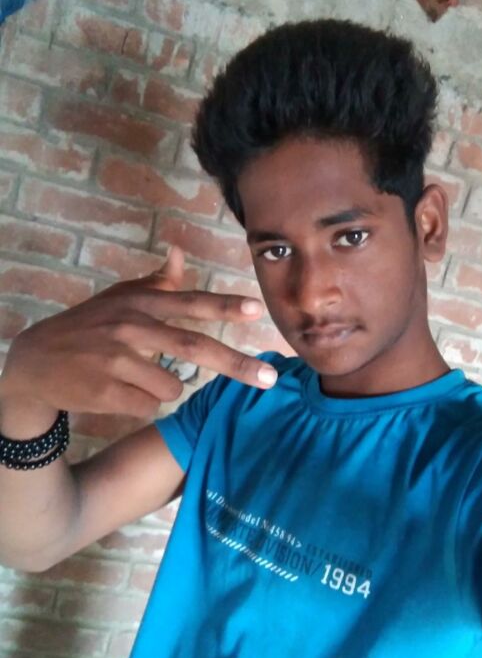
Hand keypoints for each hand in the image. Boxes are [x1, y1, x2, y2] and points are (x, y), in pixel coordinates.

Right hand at [0, 246, 277, 417]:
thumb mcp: (118, 299)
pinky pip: (149, 406)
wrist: (36, 363)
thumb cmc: (87, 328)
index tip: (256, 309)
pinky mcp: (105, 389)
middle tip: (270, 380)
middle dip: (236, 364)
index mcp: (139, 304)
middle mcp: (130, 326)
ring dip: (165, 388)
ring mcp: (116, 358)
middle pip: (193, 346)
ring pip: (172, 385)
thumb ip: (155, 282)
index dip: (224, 306)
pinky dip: (143, 404)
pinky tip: (118, 393)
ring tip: (134, 379)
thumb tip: (179, 252)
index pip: (190, 303)